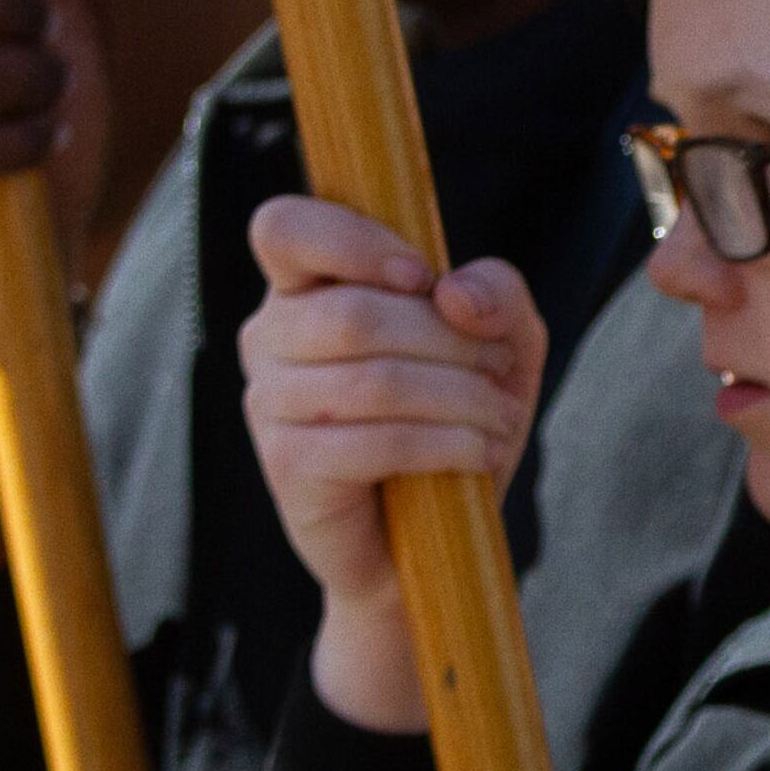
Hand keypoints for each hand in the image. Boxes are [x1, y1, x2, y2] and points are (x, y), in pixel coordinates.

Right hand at [237, 195, 544, 728]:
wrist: (429, 543)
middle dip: (453, 342)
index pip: (284, 227)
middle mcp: (268, 337)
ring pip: (374, 378)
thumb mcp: (503, 344)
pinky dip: (446, 444)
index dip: (354, 240)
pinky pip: (374, 441)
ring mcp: (267, 403)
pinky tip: (480, 456)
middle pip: (357, 312)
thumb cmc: (456, 420)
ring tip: (501, 420)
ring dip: (462, 397)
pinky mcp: (287, 465)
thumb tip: (454, 293)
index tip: (423, 276)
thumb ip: (497, 293)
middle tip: (501, 373)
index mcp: (304, 287)